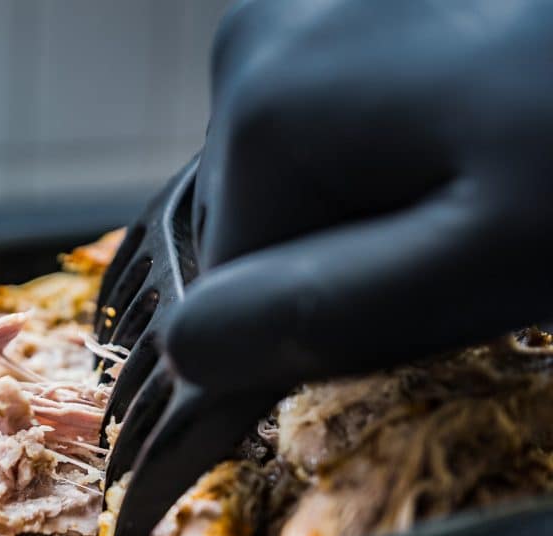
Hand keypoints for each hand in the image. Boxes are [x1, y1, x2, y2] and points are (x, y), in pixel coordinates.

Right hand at [163, 0, 552, 392]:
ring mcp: (307, 13)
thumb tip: (186, 354)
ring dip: (373, 221)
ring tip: (490, 190)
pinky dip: (389, 169)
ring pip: (298, 186)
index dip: (311, 337)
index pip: (225, 292)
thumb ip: (328, 310)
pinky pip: (332, 133)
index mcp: (268, 108)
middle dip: (345, 270)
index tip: (423, 323)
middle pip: (259, 232)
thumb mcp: (497, 254)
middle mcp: (259, 41)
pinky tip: (474, 151)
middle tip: (476, 250)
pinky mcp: (351, 14)